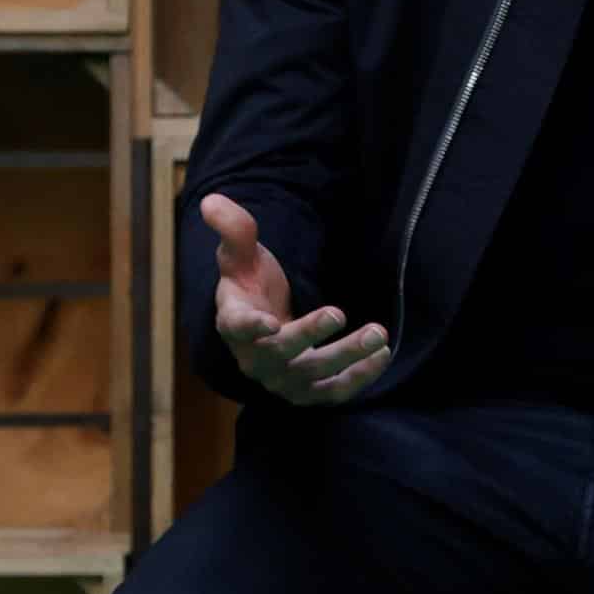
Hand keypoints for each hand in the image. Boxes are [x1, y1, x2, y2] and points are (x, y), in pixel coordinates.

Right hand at [200, 193, 390, 404]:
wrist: (265, 323)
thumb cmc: (252, 285)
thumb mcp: (242, 254)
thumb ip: (234, 230)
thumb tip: (211, 200)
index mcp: (234, 323)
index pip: (238, 328)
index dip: (252, 328)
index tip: (271, 322)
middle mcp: (255, 359)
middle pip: (281, 354)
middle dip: (310, 335)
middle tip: (339, 313)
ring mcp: (283, 380)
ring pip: (313, 376)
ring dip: (346, 358)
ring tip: (378, 335)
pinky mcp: (309, 391)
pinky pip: (334, 393)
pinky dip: (358, 378)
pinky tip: (381, 355)